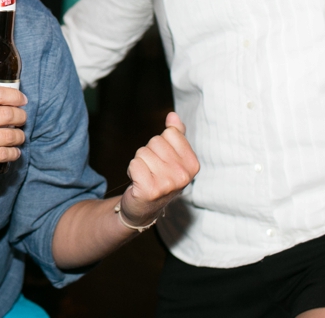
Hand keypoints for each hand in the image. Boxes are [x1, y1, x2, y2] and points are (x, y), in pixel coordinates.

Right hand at [0, 74, 26, 187]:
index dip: (15, 96)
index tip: (22, 99)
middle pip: (6, 114)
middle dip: (21, 116)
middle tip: (23, 118)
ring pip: (7, 136)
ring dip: (19, 136)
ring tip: (20, 136)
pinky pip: (2, 154)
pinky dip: (13, 153)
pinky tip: (14, 152)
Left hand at [118, 112, 199, 227]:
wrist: (143, 208)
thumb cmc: (158, 178)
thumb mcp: (172, 157)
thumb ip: (176, 135)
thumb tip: (173, 116)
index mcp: (192, 164)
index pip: (170, 133)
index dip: (161, 144)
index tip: (162, 160)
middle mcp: (183, 175)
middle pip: (155, 141)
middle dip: (149, 153)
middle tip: (152, 170)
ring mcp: (168, 184)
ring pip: (143, 152)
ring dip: (140, 162)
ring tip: (145, 177)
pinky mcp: (150, 190)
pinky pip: (134, 164)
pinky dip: (132, 171)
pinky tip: (138, 183)